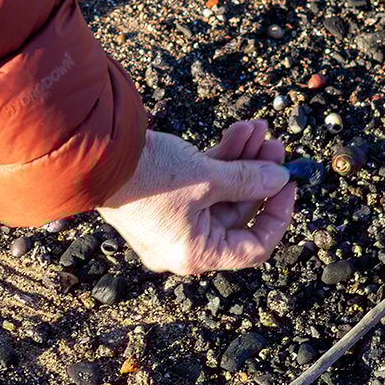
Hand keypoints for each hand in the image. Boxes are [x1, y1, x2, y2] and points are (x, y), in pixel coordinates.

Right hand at [97, 120, 297, 275]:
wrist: (95, 153)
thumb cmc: (147, 176)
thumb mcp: (206, 178)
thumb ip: (248, 179)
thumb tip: (280, 178)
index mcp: (194, 254)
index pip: (252, 247)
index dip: (277, 215)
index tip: (288, 184)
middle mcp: (183, 242)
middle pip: (237, 212)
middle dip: (258, 175)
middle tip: (275, 145)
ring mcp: (173, 219)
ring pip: (221, 191)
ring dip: (243, 160)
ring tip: (259, 130)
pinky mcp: (163, 196)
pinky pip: (202, 181)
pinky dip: (221, 157)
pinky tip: (240, 130)